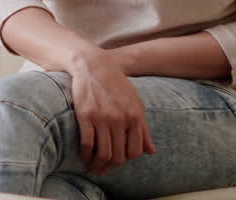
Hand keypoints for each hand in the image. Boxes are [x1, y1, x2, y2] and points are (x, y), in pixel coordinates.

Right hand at [66, 49, 155, 174]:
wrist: (94, 65)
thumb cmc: (116, 84)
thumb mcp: (135, 103)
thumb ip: (143, 128)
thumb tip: (151, 151)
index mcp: (135, 117)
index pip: (134, 152)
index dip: (126, 160)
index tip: (117, 161)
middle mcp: (120, 119)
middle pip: (118, 156)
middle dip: (110, 166)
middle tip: (102, 169)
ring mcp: (102, 118)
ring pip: (103, 154)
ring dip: (97, 165)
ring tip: (92, 166)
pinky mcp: (85, 116)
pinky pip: (87, 144)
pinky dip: (85, 155)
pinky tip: (84, 156)